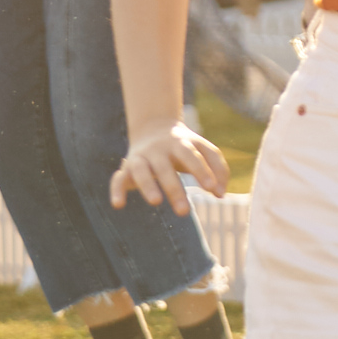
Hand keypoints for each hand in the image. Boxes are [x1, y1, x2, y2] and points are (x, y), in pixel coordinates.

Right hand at [110, 121, 232, 216]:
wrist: (153, 126)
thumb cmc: (184, 146)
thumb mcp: (203, 149)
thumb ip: (218, 168)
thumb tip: (221, 194)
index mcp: (180, 143)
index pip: (191, 156)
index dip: (201, 171)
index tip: (211, 188)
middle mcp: (158, 149)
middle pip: (165, 168)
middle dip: (174, 189)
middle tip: (184, 212)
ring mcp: (141, 157)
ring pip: (141, 170)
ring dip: (147, 186)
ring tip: (156, 202)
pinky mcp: (127, 168)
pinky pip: (118, 178)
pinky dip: (116, 190)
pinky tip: (118, 205)